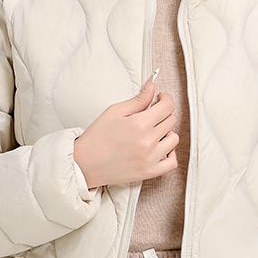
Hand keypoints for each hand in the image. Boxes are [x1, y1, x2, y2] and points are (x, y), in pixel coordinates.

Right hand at [73, 72, 178, 188]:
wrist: (84, 163)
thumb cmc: (96, 137)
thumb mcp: (114, 111)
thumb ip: (138, 99)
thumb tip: (152, 84)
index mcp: (139, 124)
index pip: (167, 106)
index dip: (166, 99)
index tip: (160, 99)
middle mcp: (147, 141)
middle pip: (171, 121)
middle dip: (163, 113)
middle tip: (151, 114)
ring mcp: (150, 159)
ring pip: (173, 139)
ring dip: (167, 132)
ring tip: (154, 131)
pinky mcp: (149, 172)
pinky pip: (172, 163)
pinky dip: (170, 154)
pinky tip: (161, 148)